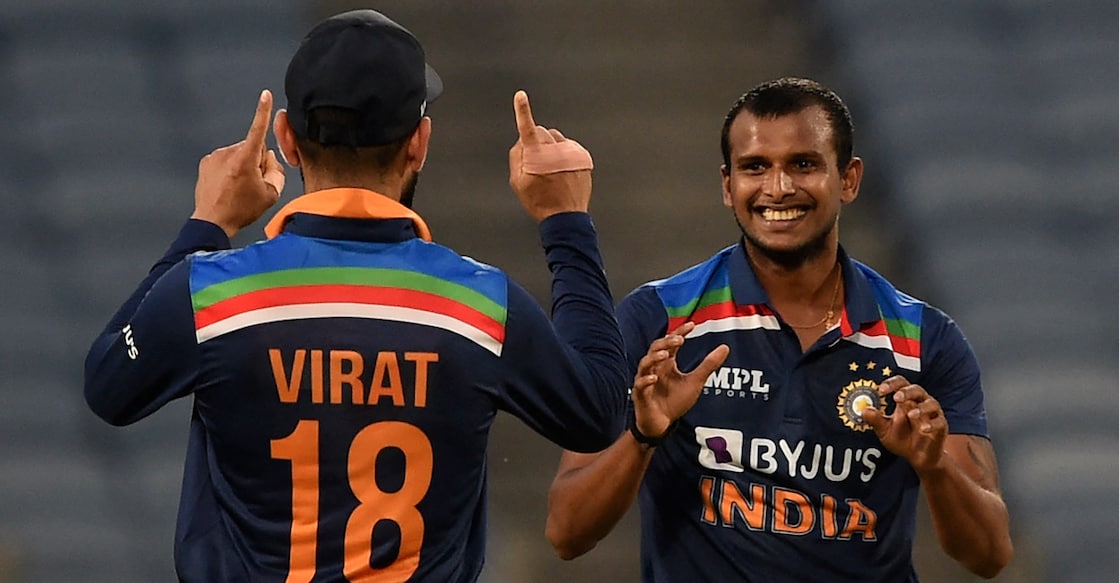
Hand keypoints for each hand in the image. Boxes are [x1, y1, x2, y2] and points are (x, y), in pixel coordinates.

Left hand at [191, 89, 285, 237]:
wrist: (213, 221)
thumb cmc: (241, 209)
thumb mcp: (270, 194)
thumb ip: (276, 171)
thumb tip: (270, 158)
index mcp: (246, 158)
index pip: (258, 129)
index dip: (263, 111)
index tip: (265, 95)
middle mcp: (229, 153)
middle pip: (252, 147)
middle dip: (256, 160)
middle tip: (254, 183)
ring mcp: (215, 157)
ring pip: (238, 154)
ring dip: (242, 165)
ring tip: (239, 188)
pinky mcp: (206, 162)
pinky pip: (225, 160)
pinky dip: (229, 169)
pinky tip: (228, 186)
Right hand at [507, 90, 592, 221]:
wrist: (566, 216)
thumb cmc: (539, 201)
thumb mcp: (518, 182)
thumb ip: (516, 157)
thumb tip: (522, 142)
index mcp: (537, 155)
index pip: (528, 128)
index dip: (523, 111)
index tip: (521, 96)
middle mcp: (556, 150)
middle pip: (541, 132)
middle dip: (536, 141)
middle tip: (535, 163)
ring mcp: (571, 153)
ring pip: (556, 138)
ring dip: (550, 147)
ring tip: (550, 169)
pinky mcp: (582, 158)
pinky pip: (569, 148)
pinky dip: (563, 155)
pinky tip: (562, 172)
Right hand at [631, 322, 729, 438]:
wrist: (661, 424)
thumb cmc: (675, 401)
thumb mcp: (695, 382)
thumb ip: (708, 365)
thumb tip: (725, 347)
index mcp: (667, 363)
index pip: (671, 343)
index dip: (680, 333)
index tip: (692, 325)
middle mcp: (655, 368)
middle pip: (656, 348)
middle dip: (666, 342)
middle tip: (680, 340)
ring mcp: (645, 380)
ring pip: (645, 363)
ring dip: (654, 357)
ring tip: (665, 354)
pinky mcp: (640, 395)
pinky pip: (640, 385)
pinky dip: (645, 380)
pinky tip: (654, 378)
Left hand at [861, 375, 948, 472]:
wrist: (918, 458)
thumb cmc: (901, 439)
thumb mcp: (884, 431)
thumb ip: (875, 420)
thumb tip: (864, 409)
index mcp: (906, 400)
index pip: (901, 384)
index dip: (892, 384)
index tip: (881, 390)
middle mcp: (920, 403)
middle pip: (916, 390)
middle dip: (906, 392)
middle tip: (896, 397)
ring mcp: (932, 414)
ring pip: (931, 403)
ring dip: (921, 408)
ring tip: (911, 415)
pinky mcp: (941, 427)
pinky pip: (939, 422)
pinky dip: (931, 424)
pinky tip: (923, 429)